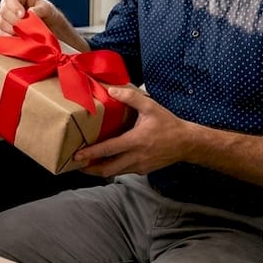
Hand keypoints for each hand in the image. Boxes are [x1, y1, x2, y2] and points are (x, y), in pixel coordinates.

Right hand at [0, 0, 85, 49]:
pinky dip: (10, 38)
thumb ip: (40, 9)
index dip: (14, 6)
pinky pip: (2, 35)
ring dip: (11, 30)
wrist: (48, 27)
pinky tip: (19, 40)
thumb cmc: (47, 13)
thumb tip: (30, 12)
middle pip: (3, 12)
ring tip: (24, 35)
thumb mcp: (47, 8)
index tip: (22, 15)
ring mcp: (4, 19)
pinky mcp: (4, 32)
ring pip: (1, 24)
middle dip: (13, 20)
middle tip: (23, 28)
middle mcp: (7, 6)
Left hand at [73, 86, 188, 177]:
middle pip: (108, 169)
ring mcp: (140, 166)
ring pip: (115, 172)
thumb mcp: (150, 107)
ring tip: (87, 166)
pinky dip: (113, 168)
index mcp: (135, 141)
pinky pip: (124, 171)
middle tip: (76, 165)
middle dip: (90, 169)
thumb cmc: (168, 124)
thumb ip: (130, 97)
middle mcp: (136, 157)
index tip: (77, 156)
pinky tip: (107, 162)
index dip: (91, 154)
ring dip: (100, 170)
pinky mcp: (143, 170)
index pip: (108, 149)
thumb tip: (111, 90)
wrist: (187, 143)